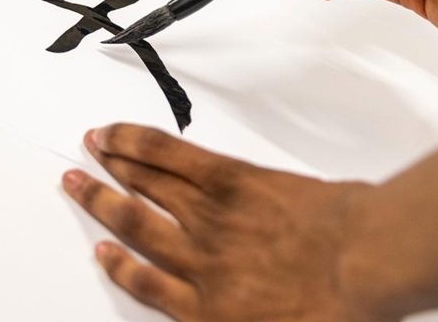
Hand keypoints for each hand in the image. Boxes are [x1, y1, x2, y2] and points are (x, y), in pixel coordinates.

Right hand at [62, 124, 397, 321]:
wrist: (364, 262)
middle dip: (99, 203)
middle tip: (74, 183)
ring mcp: (210, 217)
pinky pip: (173, 159)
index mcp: (210, 310)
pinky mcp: (231, 180)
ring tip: (91, 150)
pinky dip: (141, 145)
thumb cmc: (338, 307)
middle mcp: (199, 262)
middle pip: (135, 226)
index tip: (103, 250)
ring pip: (149, 187)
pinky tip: (121, 134)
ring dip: (115, 166)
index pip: (147, 284)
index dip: (119, 265)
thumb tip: (241, 320)